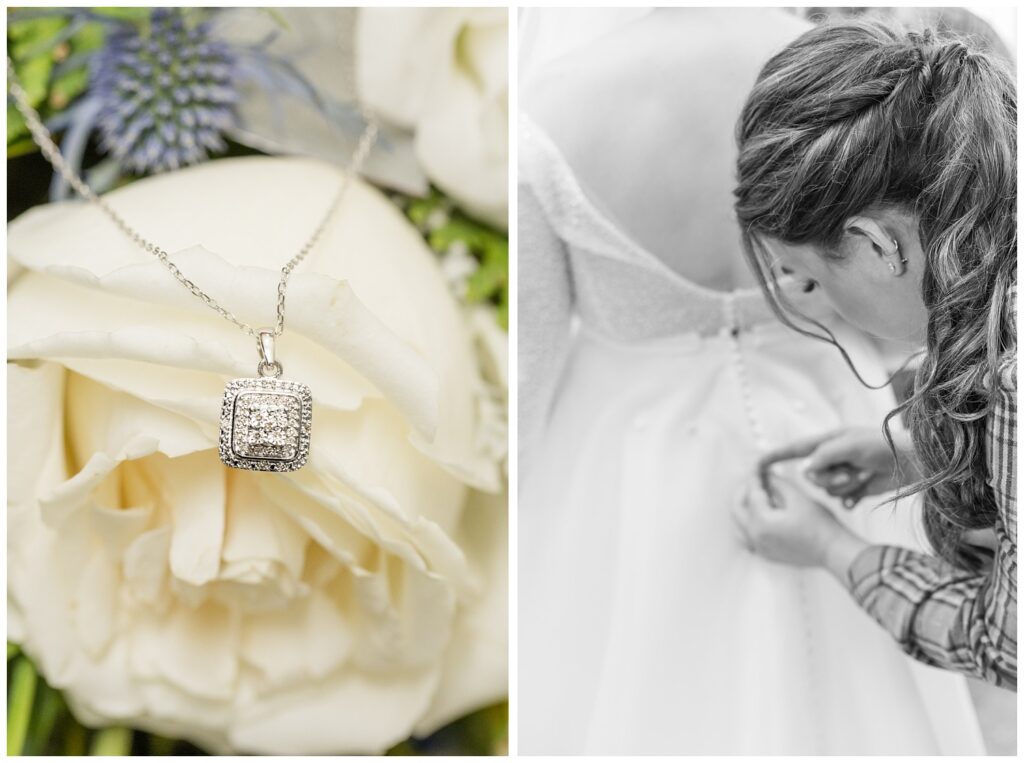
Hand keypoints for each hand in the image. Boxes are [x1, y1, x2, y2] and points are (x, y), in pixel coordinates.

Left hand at [733, 476, 867, 578]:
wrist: (835, 553)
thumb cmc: (821, 525)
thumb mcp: (797, 498)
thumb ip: (776, 484)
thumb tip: (765, 475)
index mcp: (761, 523)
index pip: (751, 492)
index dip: (754, 475)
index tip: (757, 464)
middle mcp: (755, 537)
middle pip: (738, 508)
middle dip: (745, 490)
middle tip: (759, 478)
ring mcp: (759, 548)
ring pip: (740, 522)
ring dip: (746, 506)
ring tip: (761, 493)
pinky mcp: (767, 554)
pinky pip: (748, 535)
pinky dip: (751, 521)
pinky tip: (764, 512)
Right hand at [758, 427, 916, 507]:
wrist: (915, 462)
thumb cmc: (883, 446)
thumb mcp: (850, 445)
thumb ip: (823, 456)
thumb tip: (804, 470)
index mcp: (828, 442)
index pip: (795, 450)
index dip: (776, 457)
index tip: (757, 464)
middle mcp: (833, 459)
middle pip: (812, 477)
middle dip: (830, 478)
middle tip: (853, 471)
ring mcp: (844, 475)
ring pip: (826, 490)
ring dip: (844, 487)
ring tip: (864, 477)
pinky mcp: (856, 490)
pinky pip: (840, 500)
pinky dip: (849, 499)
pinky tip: (862, 494)